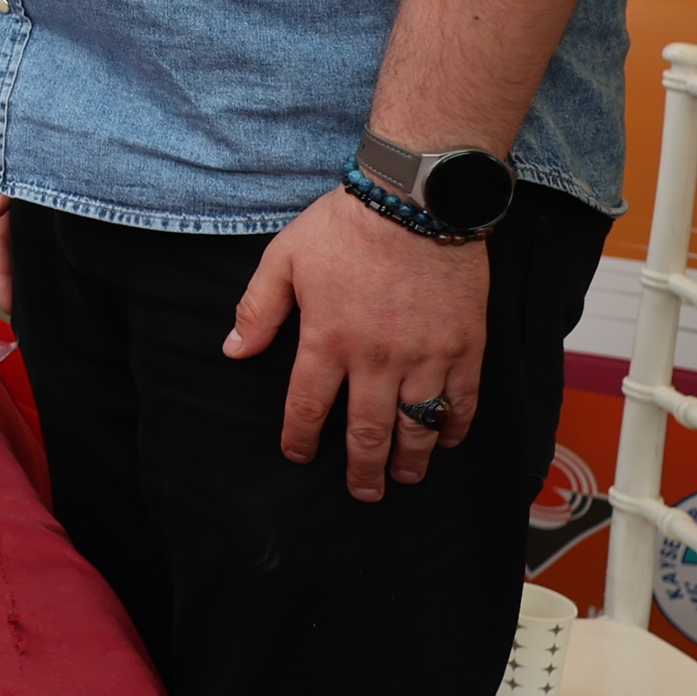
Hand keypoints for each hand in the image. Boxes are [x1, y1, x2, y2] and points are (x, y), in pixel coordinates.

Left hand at [225, 189, 487, 499]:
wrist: (415, 202)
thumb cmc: (344, 227)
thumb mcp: (284, 260)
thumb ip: (258, 310)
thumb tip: (232, 351)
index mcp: (326, 341)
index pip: (307, 406)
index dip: (300, 438)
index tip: (298, 454)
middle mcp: (375, 360)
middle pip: (366, 432)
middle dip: (362, 470)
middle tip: (362, 492)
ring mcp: (424, 357)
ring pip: (416, 428)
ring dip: (410, 460)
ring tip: (404, 478)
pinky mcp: (463, 348)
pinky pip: (462, 402)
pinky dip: (454, 428)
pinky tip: (446, 441)